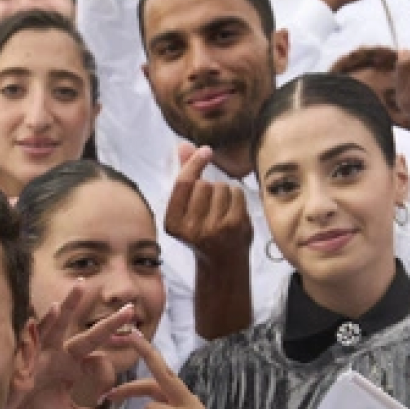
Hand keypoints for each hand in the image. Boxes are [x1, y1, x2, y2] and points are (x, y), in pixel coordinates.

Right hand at [7, 281, 136, 408]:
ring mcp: (42, 349)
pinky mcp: (24, 352)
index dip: (107, 374)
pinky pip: (34, 333)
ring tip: (82, 287)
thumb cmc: (28, 406)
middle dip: (109, 324)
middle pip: (89, 336)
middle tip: (130, 310)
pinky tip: (54, 308)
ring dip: (70, 305)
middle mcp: (60, 353)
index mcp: (72, 366)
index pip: (99, 362)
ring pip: (59, 323)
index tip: (105, 396)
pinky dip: (43, 322)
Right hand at [163, 143, 250, 257]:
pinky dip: (236, 196)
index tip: (206, 151)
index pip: (183, 184)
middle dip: (209, 187)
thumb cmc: (202, 231)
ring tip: (221, 210)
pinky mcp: (235, 226)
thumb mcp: (186, 208)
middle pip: (204, 184)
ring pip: (221, 187)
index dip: (194, 163)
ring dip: (223, 192)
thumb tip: (183, 145)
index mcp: (173, 223)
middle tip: (209, 206)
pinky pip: (237, 193)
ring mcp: (215, 228)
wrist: (222, 263)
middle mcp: (191, 228)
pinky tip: (232, 211)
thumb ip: (184, 175)